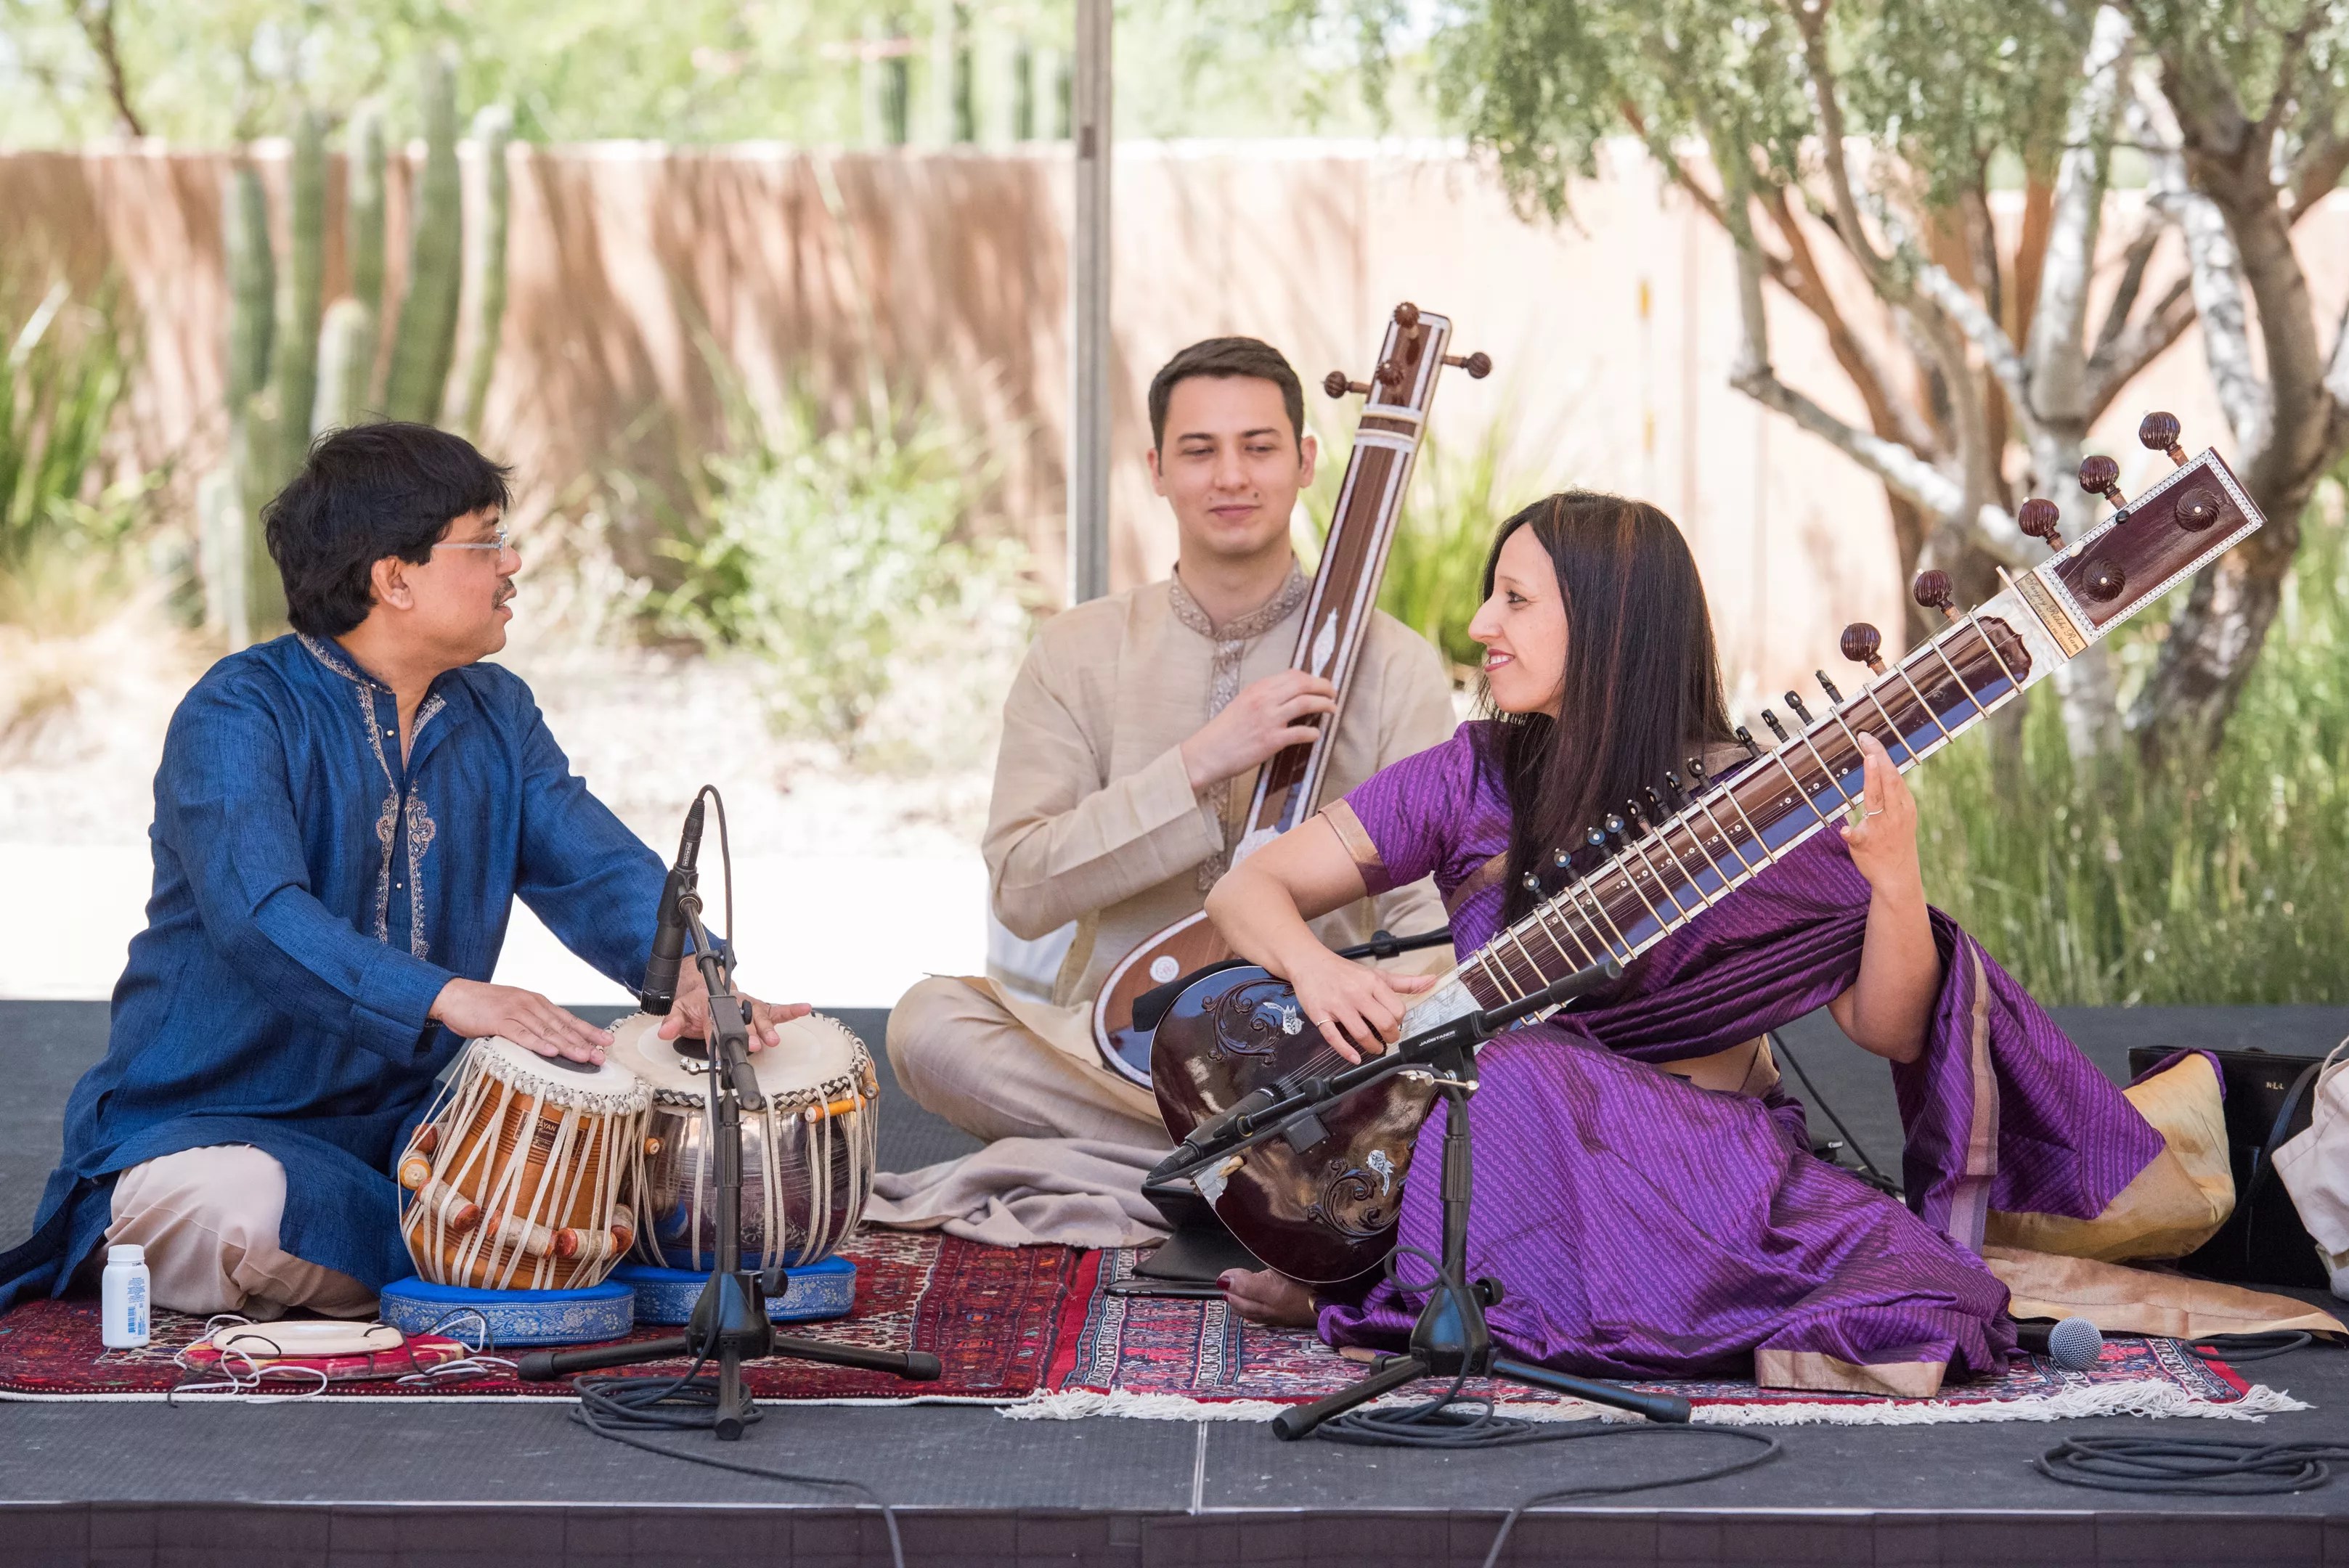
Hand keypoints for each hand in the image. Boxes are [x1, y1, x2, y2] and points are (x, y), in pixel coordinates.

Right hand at [429, 979, 612, 1064]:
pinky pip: (521, 1034)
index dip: (588, 1031)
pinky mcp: (498, 1020)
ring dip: (566, 1045)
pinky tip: (551, 1051)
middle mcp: (530, 1004)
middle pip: (562, 1026)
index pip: (568, 1019)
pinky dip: (537, 1043)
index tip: (607, 1042)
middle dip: (584, 1042)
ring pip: (546, 1031)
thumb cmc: (483, 1007)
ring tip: (583, 1057)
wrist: (453, 995)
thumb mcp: (513, 1012)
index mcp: (536, 1003)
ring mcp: (515, 1011)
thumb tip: (551, 1043)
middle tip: (601, 1056)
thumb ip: (531, 1025)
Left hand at [659, 956, 810, 1051]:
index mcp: (710, 1004)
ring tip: (774, 1039)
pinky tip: (804, 1008)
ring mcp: (747, 1006)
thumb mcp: (678, 1010)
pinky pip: (776, 1009)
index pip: (711, 1022)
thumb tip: (664, 1031)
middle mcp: (732, 1004)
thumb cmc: (695, 1005)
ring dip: (767, 1028)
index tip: (717, 1047)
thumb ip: (672, 1021)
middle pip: (742, 1019)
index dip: (714, 1035)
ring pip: (760, 1016)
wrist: (705, 990)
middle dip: (749, 1032)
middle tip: (754, 1043)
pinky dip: (791, 1009)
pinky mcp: (759, 1008)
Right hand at [1180, 670, 1337, 790]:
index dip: (1311, 678)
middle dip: (1324, 687)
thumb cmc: (1224, 731)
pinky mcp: (1271, 741)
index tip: (1319, 684)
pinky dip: (1313, 733)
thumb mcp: (1242, 703)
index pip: (1292, 675)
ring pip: (1306, 703)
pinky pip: (1301, 733)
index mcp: (1257, 688)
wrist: (1208, 752)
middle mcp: (1264, 700)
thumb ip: (1264, 697)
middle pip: (1303, 684)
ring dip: (1324, 705)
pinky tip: (1316, 735)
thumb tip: (1289, 695)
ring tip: (1332, 708)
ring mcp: (1269, 720)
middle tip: (1333, 693)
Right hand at [1283, 948, 1437, 1063]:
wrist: (1310, 964)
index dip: (1400, 1021)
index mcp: (1372, 983)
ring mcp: (1337, 1005)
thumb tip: (1432, 980)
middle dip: (1390, 1037)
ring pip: (1361, 1033)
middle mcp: (1356, 994)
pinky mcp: (1320, 1015)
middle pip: (1383, 1023)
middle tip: (1388, 1039)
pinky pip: (1334, 1038)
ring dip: (1373, 1047)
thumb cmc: (1345, 972)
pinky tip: (1355, 1057)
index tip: (1395, 1024)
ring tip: (1375, 1048)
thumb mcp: (1376, 974)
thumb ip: (1404, 982)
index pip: (1397, 1009)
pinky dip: (1346, 1052)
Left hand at [1839, 731, 1922, 899]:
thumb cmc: (1896, 841)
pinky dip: (1851, 833)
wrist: (1897, 877)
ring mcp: (1881, 829)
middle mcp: (1895, 813)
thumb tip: (1878, 764)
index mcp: (1903, 805)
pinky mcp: (1867, 844)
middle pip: (1888, 781)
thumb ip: (1890, 793)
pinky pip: (1858, 837)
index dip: (1881, 754)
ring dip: (1874, 779)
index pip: (1893, 774)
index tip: (1867, 738)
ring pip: (1877, 800)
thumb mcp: (1900, 815)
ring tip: (1869, 760)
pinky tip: (1844, 830)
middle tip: (1865, 739)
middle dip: (1879, 757)